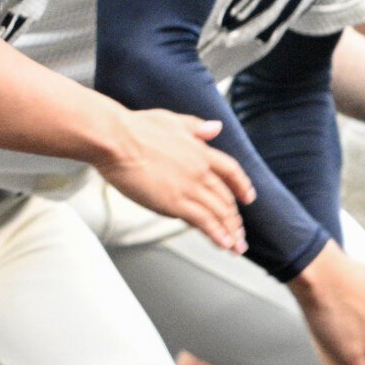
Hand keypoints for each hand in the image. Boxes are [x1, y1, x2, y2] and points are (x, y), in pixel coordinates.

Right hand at [96, 109, 254, 252]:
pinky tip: (223, 244)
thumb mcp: (172, 119)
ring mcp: (189, 187)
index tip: (247, 197)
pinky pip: (204, 222)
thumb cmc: (135, 128)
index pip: (231, 171)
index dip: (242, 186)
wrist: (116, 139)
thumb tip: (215, 127)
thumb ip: (196, 126)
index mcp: (200, 150)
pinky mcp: (175, 202)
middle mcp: (200, 170)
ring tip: (235, 245)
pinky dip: (217, 235)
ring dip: (230, 231)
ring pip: (219, 212)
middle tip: (239, 232)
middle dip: (235, 218)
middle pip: (226, 198)